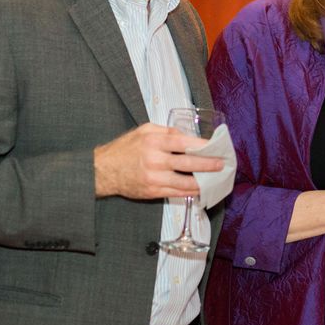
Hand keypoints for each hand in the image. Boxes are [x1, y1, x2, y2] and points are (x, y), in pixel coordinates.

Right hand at [94, 123, 224, 198]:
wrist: (103, 170)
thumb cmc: (125, 148)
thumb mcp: (144, 131)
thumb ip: (167, 131)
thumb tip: (189, 135)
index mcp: (153, 141)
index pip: (183, 142)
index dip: (202, 145)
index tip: (215, 146)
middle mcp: (155, 160)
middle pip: (188, 163)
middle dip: (208, 164)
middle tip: (222, 164)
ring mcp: (154, 178)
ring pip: (185, 182)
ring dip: (203, 181)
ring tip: (216, 179)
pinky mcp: (153, 191)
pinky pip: (177, 193)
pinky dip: (191, 191)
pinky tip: (201, 189)